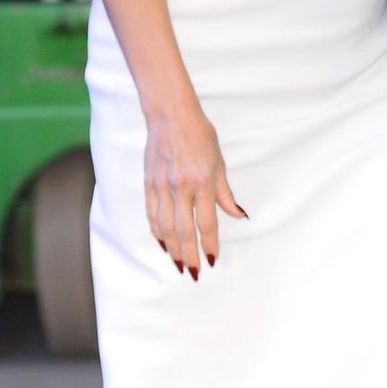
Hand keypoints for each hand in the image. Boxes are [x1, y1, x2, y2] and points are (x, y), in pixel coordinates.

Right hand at [143, 102, 246, 275]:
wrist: (170, 115)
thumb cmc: (199, 135)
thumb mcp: (219, 162)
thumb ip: (225, 193)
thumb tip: (238, 214)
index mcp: (201, 182)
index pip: (206, 223)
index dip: (210, 244)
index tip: (213, 260)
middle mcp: (180, 187)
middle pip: (183, 231)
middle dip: (189, 255)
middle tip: (194, 272)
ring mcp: (161, 186)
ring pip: (165, 227)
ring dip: (172, 248)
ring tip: (178, 263)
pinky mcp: (148, 183)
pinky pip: (151, 214)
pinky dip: (157, 231)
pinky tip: (163, 243)